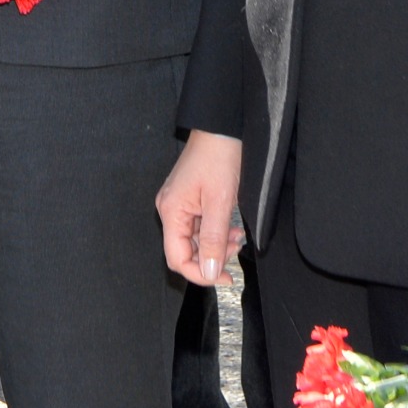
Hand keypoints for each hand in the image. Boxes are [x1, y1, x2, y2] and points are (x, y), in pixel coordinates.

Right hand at [156, 131, 244, 286]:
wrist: (221, 130)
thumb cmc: (218, 158)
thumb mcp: (220, 203)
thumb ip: (213, 240)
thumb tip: (208, 272)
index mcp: (171, 212)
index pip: (177, 258)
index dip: (199, 273)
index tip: (223, 277)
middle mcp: (169, 210)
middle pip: (184, 251)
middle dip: (211, 258)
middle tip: (235, 252)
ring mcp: (178, 205)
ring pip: (194, 240)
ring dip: (216, 245)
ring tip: (237, 239)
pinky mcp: (188, 200)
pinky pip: (198, 227)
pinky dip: (215, 233)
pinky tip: (231, 229)